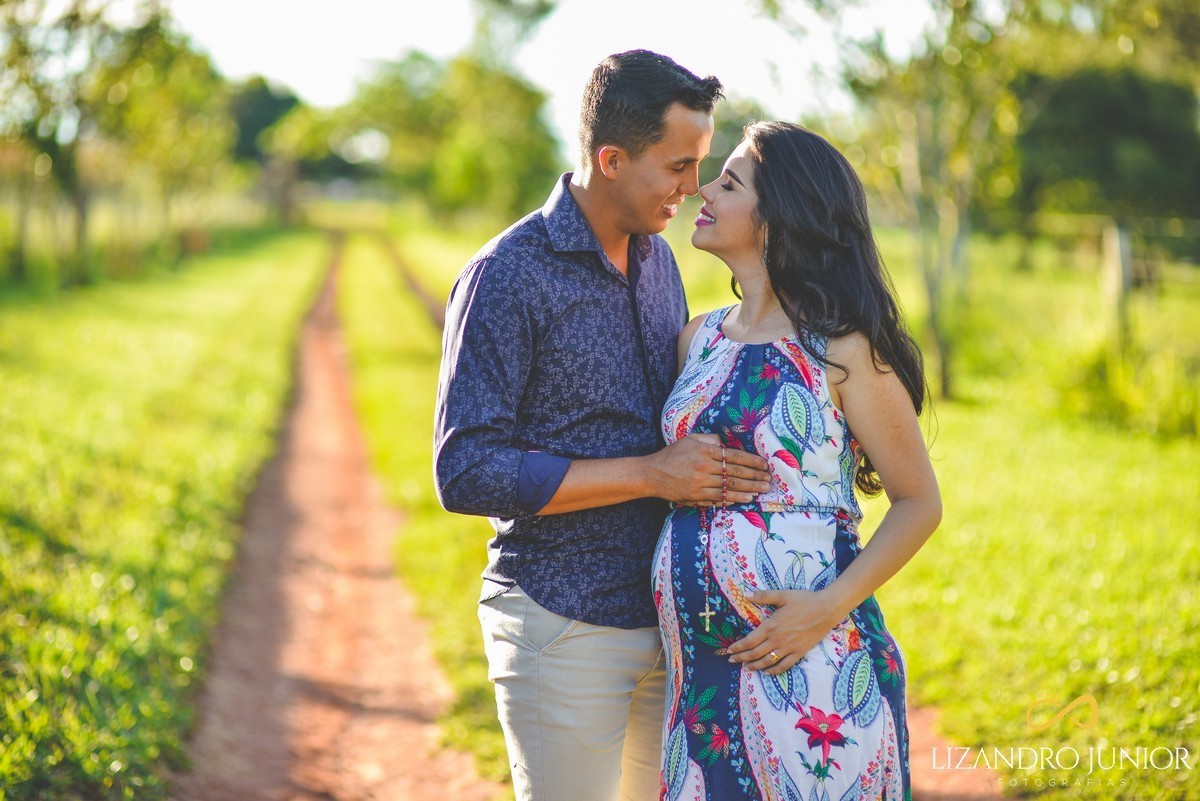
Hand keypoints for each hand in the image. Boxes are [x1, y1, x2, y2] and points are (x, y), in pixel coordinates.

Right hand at [647, 433, 770, 505]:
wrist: (653, 474)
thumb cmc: (673, 455)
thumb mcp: (690, 440)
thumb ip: (709, 440)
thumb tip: (726, 443)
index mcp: (706, 451)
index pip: (735, 456)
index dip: (752, 461)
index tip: (765, 465)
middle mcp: (705, 467)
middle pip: (736, 473)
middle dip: (755, 476)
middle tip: (769, 480)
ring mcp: (701, 483)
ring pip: (730, 487)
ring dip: (749, 489)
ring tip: (763, 490)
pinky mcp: (697, 496)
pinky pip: (720, 498)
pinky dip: (735, 498)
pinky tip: (746, 498)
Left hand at [726, 589, 843, 674]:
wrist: (827, 609)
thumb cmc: (804, 600)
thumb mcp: (782, 595)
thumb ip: (763, 596)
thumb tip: (744, 594)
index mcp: (771, 626)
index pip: (749, 641)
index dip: (738, 647)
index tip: (729, 650)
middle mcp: (777, 640)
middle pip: (755, 653)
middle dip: (742, 658)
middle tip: (732, 661)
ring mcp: (788, 648)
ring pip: (767, 661)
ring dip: (755, 666)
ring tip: (746, 668)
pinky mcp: (799, 652)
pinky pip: (784, 665)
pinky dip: (774, 671)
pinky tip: (767, 672)